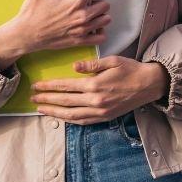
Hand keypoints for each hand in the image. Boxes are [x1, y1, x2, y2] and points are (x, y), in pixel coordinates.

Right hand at [0, 0, 109, 70]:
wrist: (24, 35)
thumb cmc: (32, 11)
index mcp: (75, 1)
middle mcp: (82, 16)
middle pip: (105, 4)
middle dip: (97, 0)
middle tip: (86, 1)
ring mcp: (82, 30)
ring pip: (105, 20)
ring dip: (100, 15)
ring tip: (88, 12)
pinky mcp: (79, 41)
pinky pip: (100, 37)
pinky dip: (98, 32)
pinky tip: (90, 26)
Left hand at [31, 56, 168, 124]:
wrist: (149, 85)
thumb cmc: (131, 69)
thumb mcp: (112, 60)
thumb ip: (92, 65)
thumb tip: (74, 66)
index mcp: (95, 84)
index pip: (66, 86)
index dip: (50, 86)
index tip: (37, 86)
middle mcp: (95, 100)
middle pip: (65, 101)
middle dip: (47, 99)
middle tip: (32, 98)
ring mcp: (100, 111)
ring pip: (71, 115)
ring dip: (54, 112)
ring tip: (41, 109)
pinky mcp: (105, 117)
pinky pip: (83, 121)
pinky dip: (69, 120)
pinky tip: (61, 116)